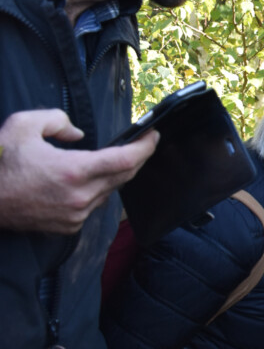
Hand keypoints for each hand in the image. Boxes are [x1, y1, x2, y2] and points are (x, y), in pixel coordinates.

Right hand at [0, 109, 158, 232]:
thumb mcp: (24, 126)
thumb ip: (57, 121)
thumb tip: (79, 135)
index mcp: (74, 171)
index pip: (126, 160)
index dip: (145, 147)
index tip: (154, 136)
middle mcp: (80, 196)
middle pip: (125, 176)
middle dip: (138, 158)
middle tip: (143, 143)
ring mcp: (76, 214)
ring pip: (110, 192)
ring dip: (115, 175)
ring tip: (113, 159)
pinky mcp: (69, 226)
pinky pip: (94, 205)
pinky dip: (97, 191)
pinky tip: (88, 180)